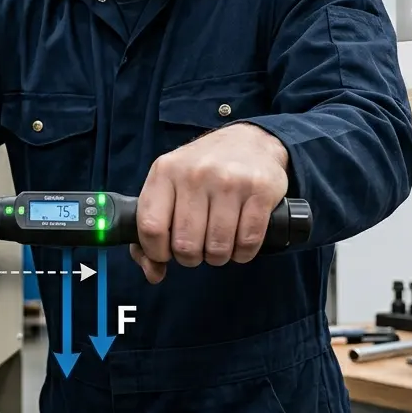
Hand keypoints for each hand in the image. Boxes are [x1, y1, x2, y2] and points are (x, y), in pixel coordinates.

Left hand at [131, 123, 288, 283]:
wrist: (250, 140)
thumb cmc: (202, 170)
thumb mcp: (169, 186)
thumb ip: (152, 229)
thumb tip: (153, 273)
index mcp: (165, 171)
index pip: (150, 226)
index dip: (156, 252)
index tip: (165, 253)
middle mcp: (196, 174)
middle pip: (185, 244)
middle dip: (190, 258)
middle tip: (197, 248)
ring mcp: (230, 181)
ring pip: (218, 248)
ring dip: (218, 256)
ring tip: (218, 244)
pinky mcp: (260, 190)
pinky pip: (248, 242)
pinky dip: (243, 252)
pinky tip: (239, 241)